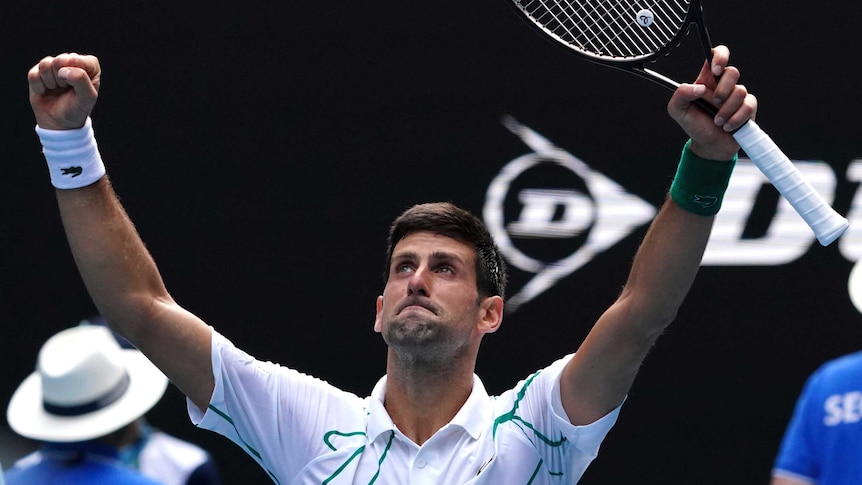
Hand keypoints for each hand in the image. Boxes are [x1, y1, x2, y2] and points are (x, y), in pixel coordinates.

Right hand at [28, 53, 100, 129]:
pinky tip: (46, 91)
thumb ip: (81, 80)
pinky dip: (39, 87)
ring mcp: (53, 66)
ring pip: (45, 65)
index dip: (75, 74)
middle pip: (60, 60)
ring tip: (57, 90)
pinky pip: (33, 75)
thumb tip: (63, 70)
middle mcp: (71, 62)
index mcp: (89, 67)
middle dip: (62, 79)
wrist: (59, 122)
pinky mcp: (38, 71)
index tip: (76, 87)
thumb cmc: (77, 109)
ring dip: (50, 82)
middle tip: (66, 89)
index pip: (81, 59)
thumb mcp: (87, 98)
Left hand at [667, 45, 756, 160]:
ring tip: (717, 121)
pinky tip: (727, 126)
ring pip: (741, 91)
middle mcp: (723, 84)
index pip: (716, 55)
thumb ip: (681, 95)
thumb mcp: (678, 110)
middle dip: (723, 90)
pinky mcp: (748, 107)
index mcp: (707, 80)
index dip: (720, 56)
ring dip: (726, 110)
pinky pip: (748, 106)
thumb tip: (699, 87)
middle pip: (733, 71)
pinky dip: (736, 119)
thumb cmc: (694, 125)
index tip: (716, 70)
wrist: (709, 146)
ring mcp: (737, 95)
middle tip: (713, 103)